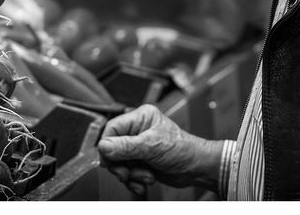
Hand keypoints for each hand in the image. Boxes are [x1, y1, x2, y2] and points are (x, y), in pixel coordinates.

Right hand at [97, 104, 223, 195]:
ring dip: (130, 174)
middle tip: (126, 172)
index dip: (107, 145)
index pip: (112, 128)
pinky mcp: (141, 162)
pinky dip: (133, 180)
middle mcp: (138, 130)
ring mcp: (138, 147)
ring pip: (119, 163)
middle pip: (112, 148)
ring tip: (144, 175)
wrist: (195, 168)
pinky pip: (127, 172)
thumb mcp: (151, 146)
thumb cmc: (182, 149)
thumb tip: (103, 146)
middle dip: (120, 164)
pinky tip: (144, 181)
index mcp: (140, 118)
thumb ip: (126, 146)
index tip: (108, 159)